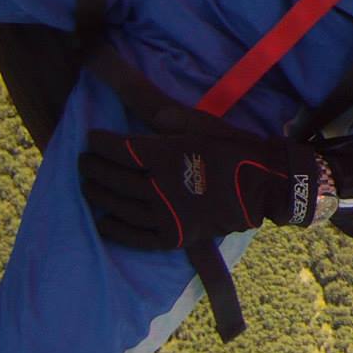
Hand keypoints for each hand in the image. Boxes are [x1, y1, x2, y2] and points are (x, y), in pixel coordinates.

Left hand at [80, 129, 324, 248]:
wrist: (268, 187)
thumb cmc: (239, 151)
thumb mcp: (208, 126)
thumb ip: (176, 121)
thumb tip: (151, 116)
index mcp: (168, 155)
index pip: (121, 149)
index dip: (101, 143)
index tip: (92, 139)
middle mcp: (161, 185)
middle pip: (115, 177)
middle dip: (94, 168)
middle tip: (83, 162)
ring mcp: (166, 214)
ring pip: (120, 206)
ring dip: (98, 195)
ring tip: (87, 186)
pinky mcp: (174, 236)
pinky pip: (136, 236)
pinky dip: (116, 229)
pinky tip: (103, 222)